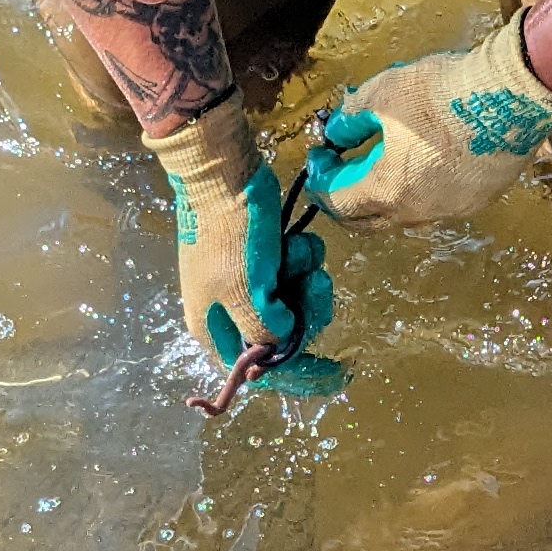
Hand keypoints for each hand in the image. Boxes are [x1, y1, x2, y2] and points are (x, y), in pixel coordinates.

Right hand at [150, 95, 348, 400]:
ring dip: (307, 280)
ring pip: (297, 305)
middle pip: (285, 340)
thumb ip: (265, 328)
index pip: (259, 372)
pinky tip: (295, 242)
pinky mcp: (268, 262)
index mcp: (215, 329)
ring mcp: (251, 286)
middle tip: (314, 286)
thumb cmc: (229, 232)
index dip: (299, 377)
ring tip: (299, 254)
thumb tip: (283, 343)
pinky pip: (298, 275)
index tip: (336, 373)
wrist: (223, 173)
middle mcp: (232, 314)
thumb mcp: (245, 290)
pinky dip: (304, 260)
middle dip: (307, 313)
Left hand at [301, 12, 551, 228]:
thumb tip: (338, 131)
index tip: (322, 156)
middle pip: (368, 221)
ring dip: (386, 195)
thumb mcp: (382, 93)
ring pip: (406, 214)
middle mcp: (417, 211)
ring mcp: (451, 210)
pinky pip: (439, 204)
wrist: (510, 96)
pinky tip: (426, 160)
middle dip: (347, 200)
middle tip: (341, 172)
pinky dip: (422, 188)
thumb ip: (351, 117)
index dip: (321, 179)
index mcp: (386, 190)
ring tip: (384, 160)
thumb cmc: (444, 93)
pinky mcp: (479, 199)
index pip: (337, 202)